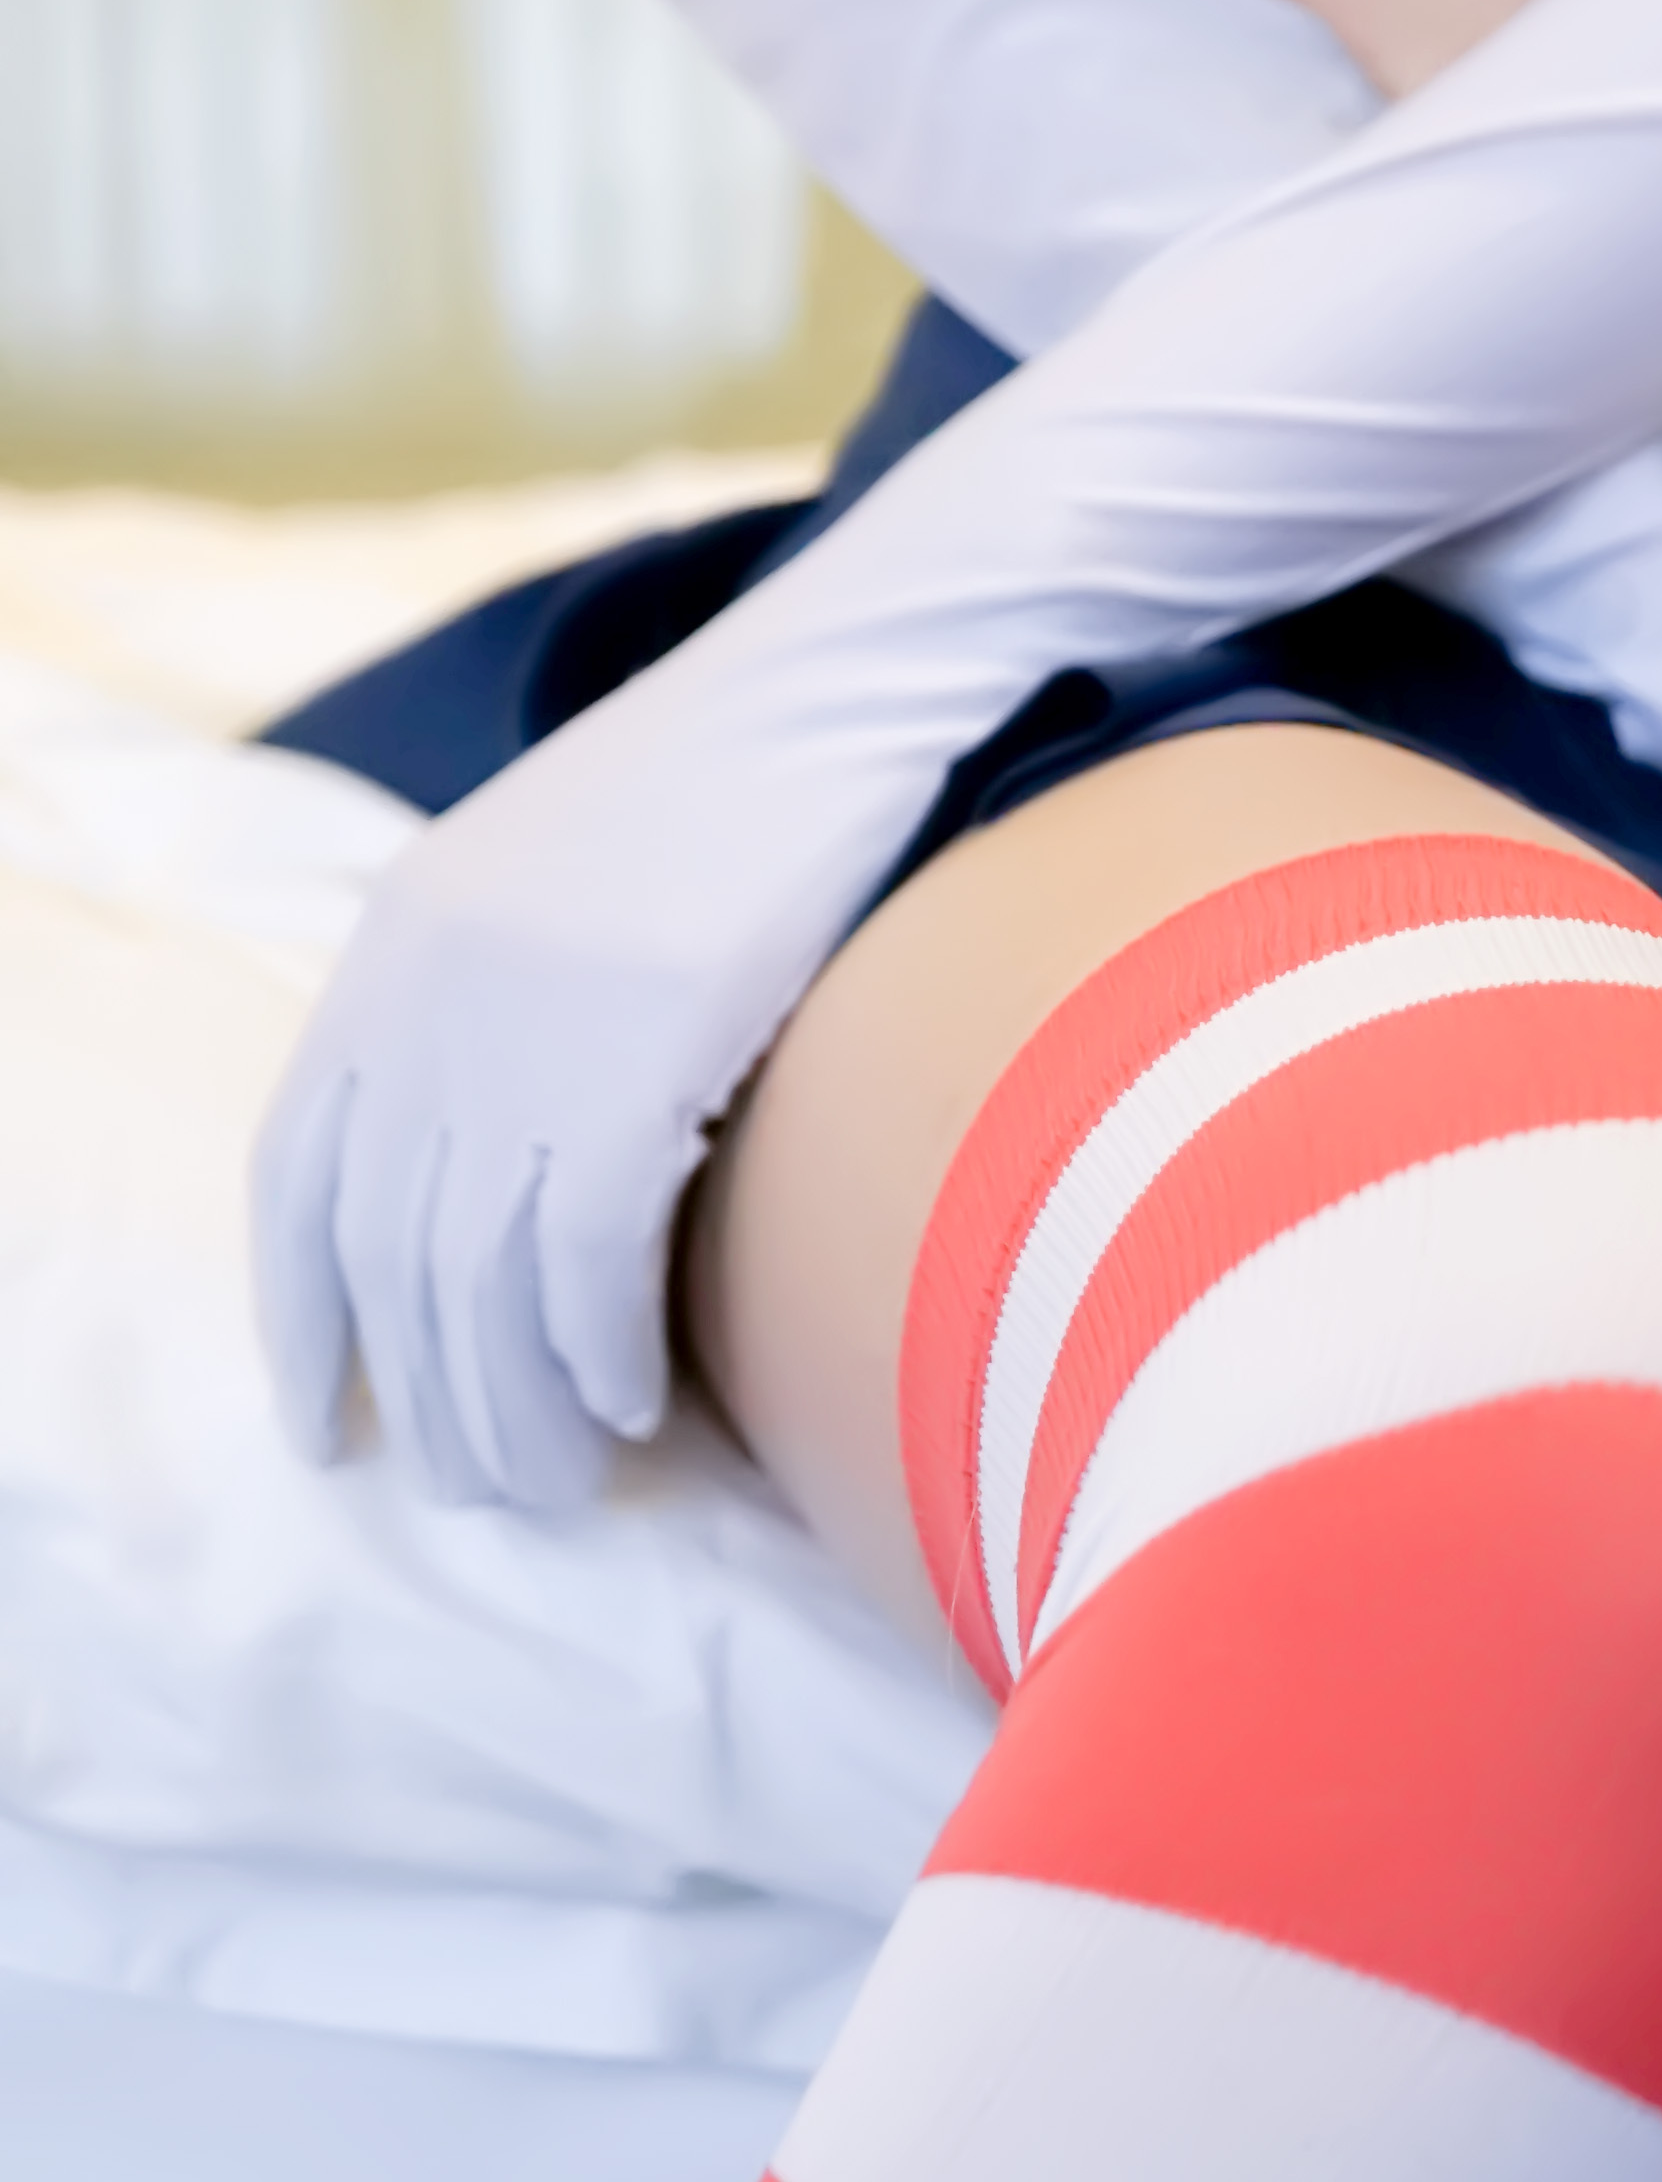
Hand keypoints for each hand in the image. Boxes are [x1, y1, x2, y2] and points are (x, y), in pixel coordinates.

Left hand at [252, 642, 904, 1516]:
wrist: (846, 687)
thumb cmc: (736, 792)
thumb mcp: (559, 885)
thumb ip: (495, 1001)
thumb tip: (496, 1168)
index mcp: (391, 948)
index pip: (296, 1174)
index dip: (299, 1319)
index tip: (325, 1424)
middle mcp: (428, 993)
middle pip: (392, 1255)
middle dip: (428, 1400)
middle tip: (486, 1493)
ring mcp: (529, 1023)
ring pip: (480, 1280)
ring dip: (518, 1408)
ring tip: (560, 1483)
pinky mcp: (640, 1050)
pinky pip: (590, 1255)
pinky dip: (603, 1353)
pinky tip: (635, 1406)